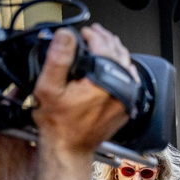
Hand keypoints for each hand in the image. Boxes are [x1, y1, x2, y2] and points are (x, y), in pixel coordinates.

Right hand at [32, 25, 133, 154]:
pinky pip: (130, 83)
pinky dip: (123, 69)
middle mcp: (120, 92)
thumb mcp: (49, 87)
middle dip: (107, 40)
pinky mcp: (127, 108)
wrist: (70, 148)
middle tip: (95, 33)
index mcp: (103, 84)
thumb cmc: (59, 124)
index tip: (84, 31)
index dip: (94, 35)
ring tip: (104, 44)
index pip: (105, 47)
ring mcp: (126, 101)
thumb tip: (67, 35)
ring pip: (128, 68)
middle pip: (120, 55)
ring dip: (116, 53)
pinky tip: (115, 66)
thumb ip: (58, 58)